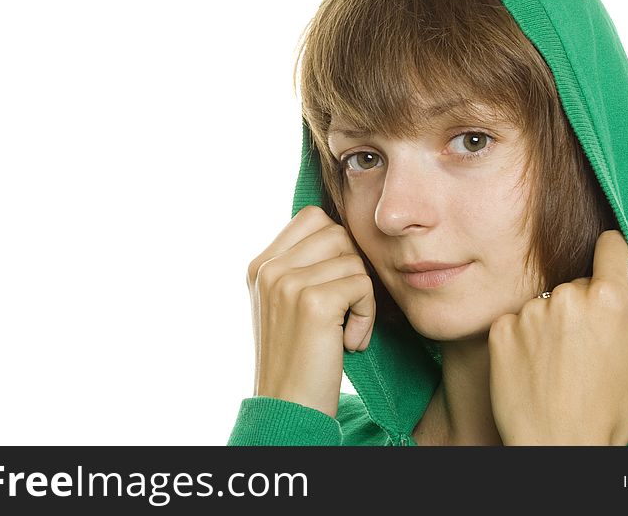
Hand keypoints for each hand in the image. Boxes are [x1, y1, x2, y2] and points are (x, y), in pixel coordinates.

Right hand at [246, 205, 375, 418]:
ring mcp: (286, 283)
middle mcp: (268, 269)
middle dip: (353, 268)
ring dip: (363, 296)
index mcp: (260, 265)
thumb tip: (342, 232)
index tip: (336, 287)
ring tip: (346, 330)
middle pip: (337, 233)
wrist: (287, 408)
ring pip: (353, 258)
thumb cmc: (297, 359)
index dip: (337, 246)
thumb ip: (300, 267)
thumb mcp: (285, 305)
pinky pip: (363, 285)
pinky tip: (350, 342)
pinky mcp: (312, 303)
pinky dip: (367, 316)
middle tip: (346, 308)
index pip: (312, 218)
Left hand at [488, 230, 627, 444]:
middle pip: (577, 283)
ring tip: (560, 364)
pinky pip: (517, 320)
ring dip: (553, 323)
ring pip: (546, 304)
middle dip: (585, 306)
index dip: (613, 259)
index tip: (611, 276)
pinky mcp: (499, 329)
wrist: (557, 447)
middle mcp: (564, 295)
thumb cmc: (612, 409)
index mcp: (608, 297)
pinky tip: (536, 367)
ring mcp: (528, 312)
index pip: (610, 246)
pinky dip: (526, 338)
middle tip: (588, 350)